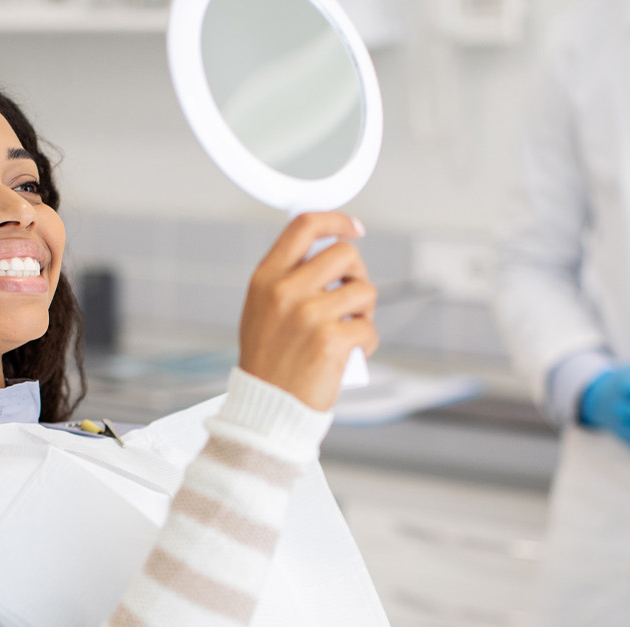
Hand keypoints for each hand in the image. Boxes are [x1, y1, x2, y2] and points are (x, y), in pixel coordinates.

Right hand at [238, 212, 376, 410]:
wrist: (267, 408)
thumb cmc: (268, 362)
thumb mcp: (261, 310)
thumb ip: (287, 279)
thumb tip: (329, 253)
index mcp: (266, 279)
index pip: (304, 226)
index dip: (336, 220)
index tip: (353, 228)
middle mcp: (285, 291)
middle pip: (345, 253)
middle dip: (357, 274)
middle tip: (353, 298)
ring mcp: (309, 315)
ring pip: (364, 291)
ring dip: (364, 311)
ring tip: (349, 330)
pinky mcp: (331, 340)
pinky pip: (368, 328)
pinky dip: (366, 342)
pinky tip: (350, 354)